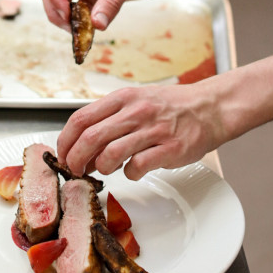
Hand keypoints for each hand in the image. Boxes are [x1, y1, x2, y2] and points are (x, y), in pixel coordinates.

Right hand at [39, 0, 177, 33]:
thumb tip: (96, 24)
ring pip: (63, 0)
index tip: (64, 11)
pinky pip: (80, 9)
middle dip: (55, 7)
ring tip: (76, 32)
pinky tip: (86, 32)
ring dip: (64, 16)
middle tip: (68, 27)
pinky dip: (79, 21)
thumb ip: (112, 0)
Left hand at [56, 78, 226, 179]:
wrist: (209, 108)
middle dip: (76, 159)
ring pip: (110, 154)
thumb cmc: (170, 107)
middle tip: (75, 170)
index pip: (81, 118)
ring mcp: (153, 130)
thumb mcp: (136, 100)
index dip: (65, 141)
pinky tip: (134, 170)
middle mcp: (135, 111)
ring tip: (105, 169)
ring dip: (101, 167)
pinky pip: (137, 166)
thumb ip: (110, 118)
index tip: (63, 155)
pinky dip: (129, 173)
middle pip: (90, 138)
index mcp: (122, 98)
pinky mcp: (170, 149)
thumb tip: (81, 143)